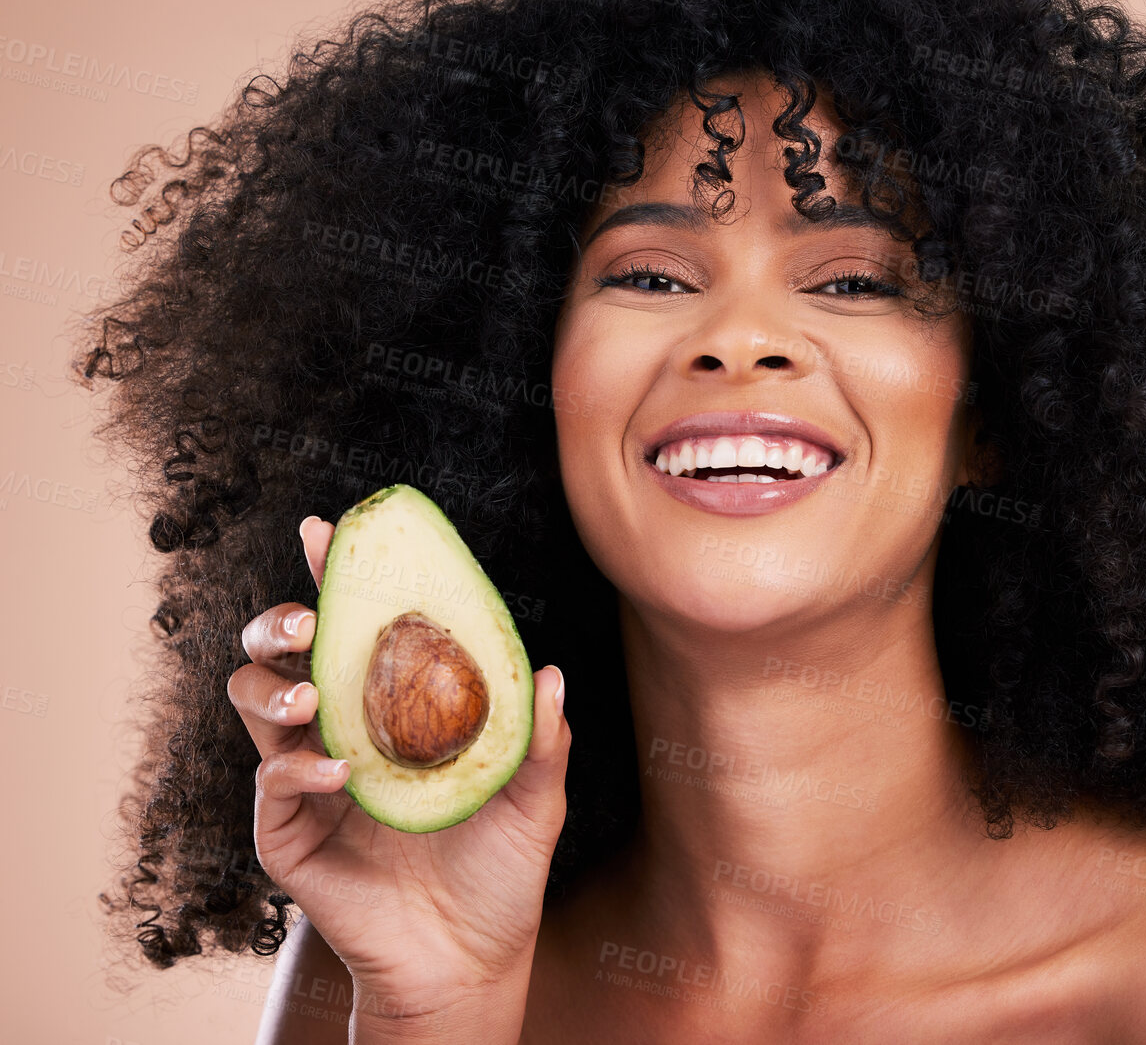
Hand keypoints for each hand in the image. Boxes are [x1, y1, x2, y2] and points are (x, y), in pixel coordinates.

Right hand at [228, 515, 568, 1015]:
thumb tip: (550, 674)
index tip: (325, 530)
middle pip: (280, 652)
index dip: (332, 575)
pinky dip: (298, 767)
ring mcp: (307, 780)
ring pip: (253, 702)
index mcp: (392, 705)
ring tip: (312, 694)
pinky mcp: (288, 834)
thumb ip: (542, 739)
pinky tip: (341, 769)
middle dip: (279, 622)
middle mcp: (341, 729)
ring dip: (272, 685)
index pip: (355, 626)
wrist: (472, 958)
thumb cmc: (502, 869)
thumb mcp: (536, 798)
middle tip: (310, 621)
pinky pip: (270, 783)